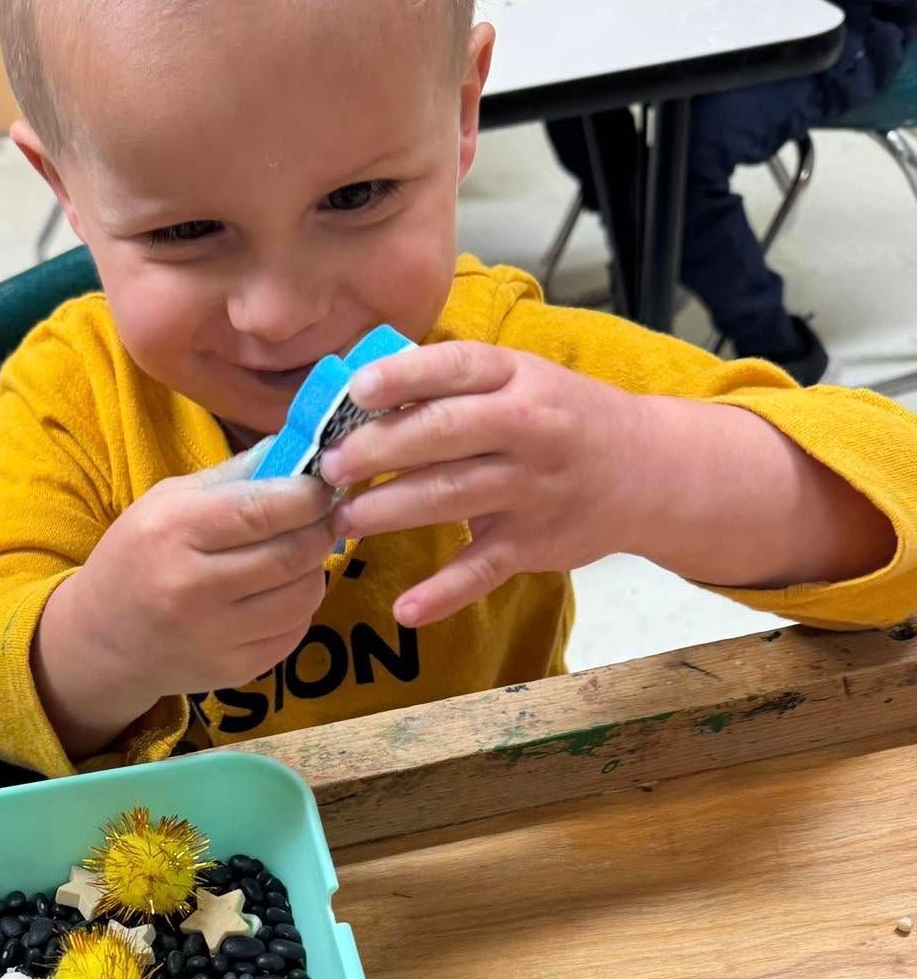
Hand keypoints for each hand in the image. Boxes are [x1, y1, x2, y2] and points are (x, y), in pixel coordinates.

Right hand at [36, 469, 335, 754]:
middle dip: (320, 529)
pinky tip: (278, 593)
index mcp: (175, 530)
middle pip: (293, 553)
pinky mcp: (236, 669)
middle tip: (320, 519)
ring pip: (305, 595)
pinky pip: (295, 630)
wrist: (103, 639)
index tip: (320, 488)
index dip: (308, 496)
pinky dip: (299, 606)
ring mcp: (216, 635)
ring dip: (313, 569)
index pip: (263, 509)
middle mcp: (194, 586)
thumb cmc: (139, 556)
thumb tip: (299, 452)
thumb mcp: (168, 501)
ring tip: (296, 556)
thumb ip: (234, 475)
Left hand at [319, 341, 641, 625]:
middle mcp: (527, 429)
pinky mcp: (533, 544)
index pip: (455, 368)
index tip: (356, 391)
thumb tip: (360, 391)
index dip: (403, 378)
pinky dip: (444, 594)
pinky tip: (406, 610)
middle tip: (329, 467)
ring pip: (451, 496)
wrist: (648, 470)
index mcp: (517, 378)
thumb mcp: (521, 380)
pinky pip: (482, 570)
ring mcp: (531, 489)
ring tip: (343, 520)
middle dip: (378, 450)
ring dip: (390, 510)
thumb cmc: (562, 417)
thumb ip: (453, 385)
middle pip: (443, 434)